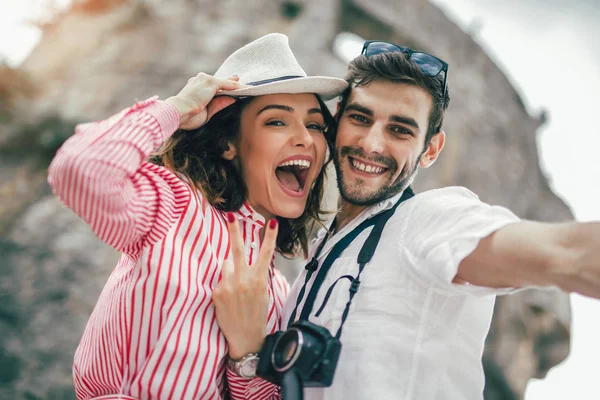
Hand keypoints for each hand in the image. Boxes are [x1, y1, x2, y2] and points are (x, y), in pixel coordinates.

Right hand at [165, 73, 245, 129]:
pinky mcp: (211, 82)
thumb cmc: (187, 116)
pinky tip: (247, 88)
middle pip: (221, 81)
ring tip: (251, 88)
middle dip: (233, 83)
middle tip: (245, 83)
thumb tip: (233, 99)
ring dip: (238, 86)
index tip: (235, 87)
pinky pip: (229, 84)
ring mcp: (205, 79)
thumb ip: (220, 104)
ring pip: (226, 82)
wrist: (178, 112)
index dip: (225, 87)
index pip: (214, 85)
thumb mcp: (207, 111)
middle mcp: (200, 80)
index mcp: (196, 86)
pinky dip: (238, 87)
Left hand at [212, 214, 278, 359]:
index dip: (269, 237)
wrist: (246, 339)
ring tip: (235, 289)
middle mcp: (244, 280)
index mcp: (259, 279)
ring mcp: (229, 285)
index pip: (265, 253)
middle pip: (238, 249)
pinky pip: (220, 279)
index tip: (272, 221)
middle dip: (235, 231)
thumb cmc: (256, 315)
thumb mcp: (263, 293)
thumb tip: (238, 260)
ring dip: (229, 270)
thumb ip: (254, 275)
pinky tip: (228, 300)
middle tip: (232, 215)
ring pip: (226, 264)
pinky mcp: (217, 292)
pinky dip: (224, 285)